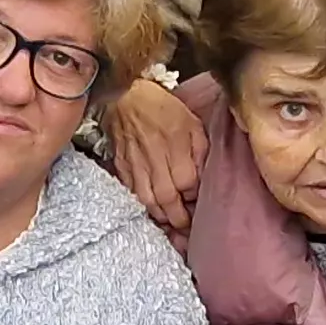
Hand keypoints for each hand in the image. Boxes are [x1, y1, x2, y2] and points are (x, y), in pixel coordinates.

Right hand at [106, 76, 207, 231]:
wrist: (125, 96)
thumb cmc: (163, 109)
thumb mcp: (192, 123)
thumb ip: (201, 150)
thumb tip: (204, 175)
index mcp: (175, 147)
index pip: (188, 184)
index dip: (195, 199)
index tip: (200, 204)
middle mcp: (155, 160)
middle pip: (167, 200)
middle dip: (179, 218)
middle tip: (187, 228)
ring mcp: (135, 166)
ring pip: (148, 202)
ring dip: (161, 217)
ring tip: (171, 223)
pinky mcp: (121, 168)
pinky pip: (132, 194)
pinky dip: (142, 207)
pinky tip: (151, 211)